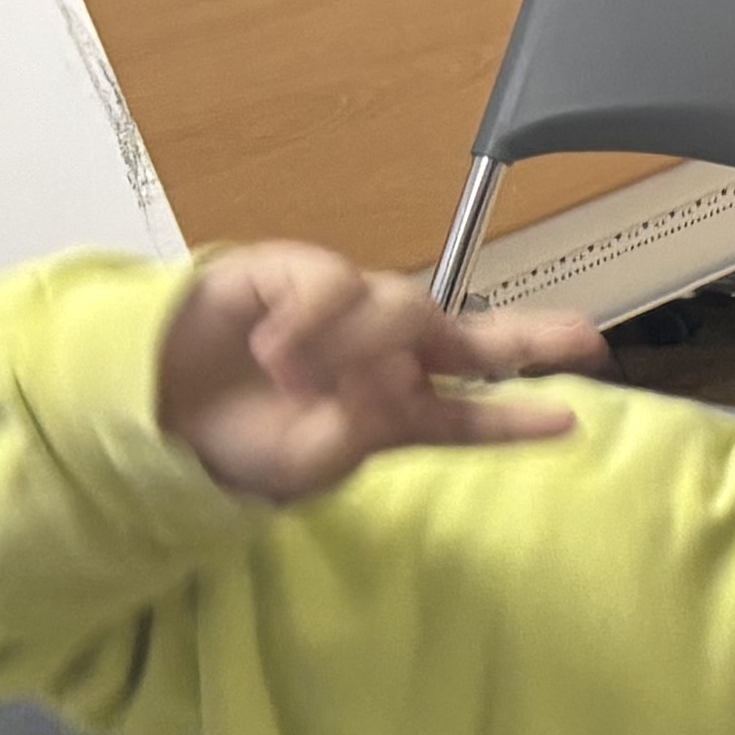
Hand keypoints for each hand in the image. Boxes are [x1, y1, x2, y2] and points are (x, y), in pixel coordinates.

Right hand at [156, 245, 600, 507]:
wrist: (151, 405)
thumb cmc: (234, 439)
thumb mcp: (304, 461)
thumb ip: (357, 431)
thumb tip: (393, 384)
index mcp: (394, 410)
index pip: (469, 415)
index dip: (516, 420)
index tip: (569, 424)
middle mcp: (384, 356)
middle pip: (473, 338)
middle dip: (530, 337)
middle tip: (582, 341)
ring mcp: (347, 312)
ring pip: (400, 310)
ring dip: (357, 346)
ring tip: (294, 384)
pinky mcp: (298, 273)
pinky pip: (332, 284)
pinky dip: (309, 324)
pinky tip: (272, 353)